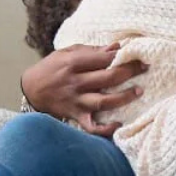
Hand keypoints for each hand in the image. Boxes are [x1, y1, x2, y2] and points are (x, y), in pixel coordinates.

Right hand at [20, 44, 145, 136]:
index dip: (122, 57)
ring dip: (123, 97)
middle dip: (129, 72)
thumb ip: (92, 51)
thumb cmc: (52, 67)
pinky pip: (92, 127)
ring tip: (138, 91)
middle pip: (107, 79)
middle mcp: (75, 83)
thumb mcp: (67, 52)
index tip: (138, 55)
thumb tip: (116, 47)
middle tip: (144, 68)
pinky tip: (118, 124)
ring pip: (103, 102)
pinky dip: (105, 129)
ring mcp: (76, 101)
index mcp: (73, 63)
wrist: (31, 89)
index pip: (103, 59)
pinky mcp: (75, 116)